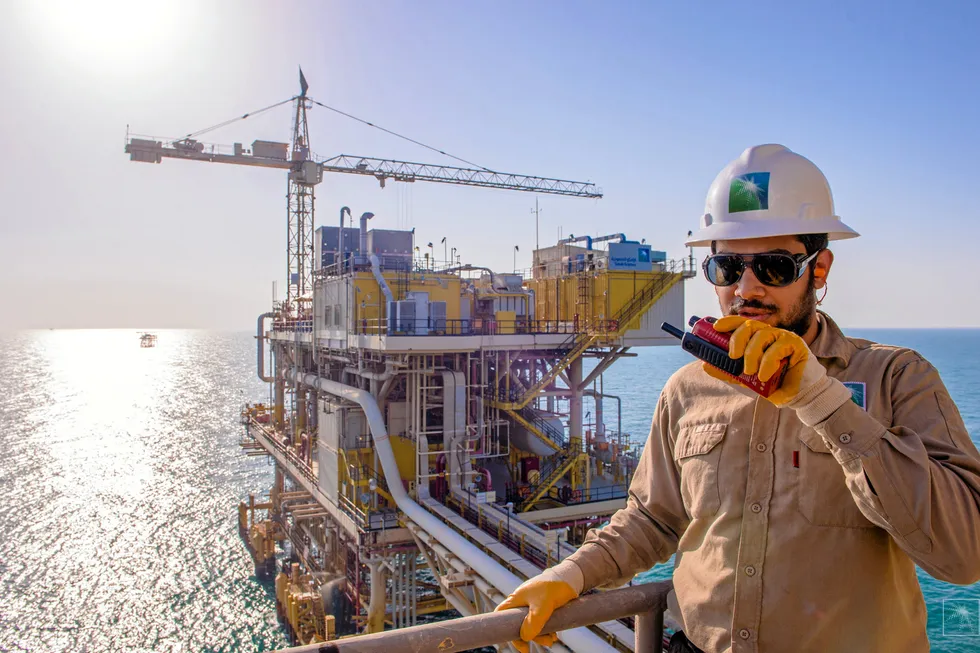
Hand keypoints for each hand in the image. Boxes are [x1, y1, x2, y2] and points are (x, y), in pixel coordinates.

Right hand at [494, 574, 577, 652]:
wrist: (570, 578)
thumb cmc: (553, 587)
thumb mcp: (542, 606)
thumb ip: (533, 622)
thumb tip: (525, 637)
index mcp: (516, 598)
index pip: (501, 614)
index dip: (505, 630)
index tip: (520, 642)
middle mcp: (522, 602)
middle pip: (519, 624)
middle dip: (530, 636)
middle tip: (543, 643)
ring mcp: (533, 604)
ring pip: (532, 624)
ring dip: (541, 635)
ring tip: (552, 640)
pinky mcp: (544, 606)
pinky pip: (541, 622)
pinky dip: (547, 630)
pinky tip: (554, 635)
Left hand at [703, 316, 852, 424]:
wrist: (798, 396)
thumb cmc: (774, 384)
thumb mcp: (746, 379)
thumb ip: (728, 371)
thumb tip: (706, 365)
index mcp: (757, 338)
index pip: (741, 324)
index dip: (728, 322)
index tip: (716, 327)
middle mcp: (769, 334)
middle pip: (750, 325)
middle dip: (737, 338)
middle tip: (733, 356)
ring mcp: (783, 337)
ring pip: (762, 334)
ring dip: (752, 354)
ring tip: (750, 371)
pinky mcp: (796, 344)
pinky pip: (778, 347)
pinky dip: (767, 362)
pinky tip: (764, 375)